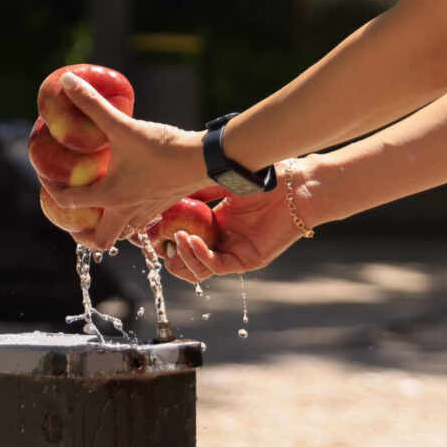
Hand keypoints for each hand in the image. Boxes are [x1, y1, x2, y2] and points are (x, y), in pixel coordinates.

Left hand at [40, 72, 212, 250]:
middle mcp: (125, 212)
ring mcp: (146, 214)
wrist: (202, 159)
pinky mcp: (161, 208)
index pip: (67, 203)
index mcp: (110, 197)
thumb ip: (93, 104)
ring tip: (100, 207)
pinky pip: (140, 223)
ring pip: (121, 234)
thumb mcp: (122, 125)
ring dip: (108, 226)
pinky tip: (130, 195)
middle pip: (99, 241)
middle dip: (83, 234)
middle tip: (75, 215)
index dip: (50, 190)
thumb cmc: (161, 147)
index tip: (47, 175)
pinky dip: (130, 217)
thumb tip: (67, 82)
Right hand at [161, 167, 310, 281]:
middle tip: (157, 243)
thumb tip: (164, 188)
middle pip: (186, 261)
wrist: (299, 186)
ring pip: (198, 270)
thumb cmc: (268, 176)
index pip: (181, 239)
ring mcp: (233, 252)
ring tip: (175, 240)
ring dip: (181, 258)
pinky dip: (198, 255)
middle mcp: (222, 241)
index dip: (163, 238)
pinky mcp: (246, 259)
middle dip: (167, 255)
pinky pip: (216, 265)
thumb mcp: (222, 177)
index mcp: (214, 223)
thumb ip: (197, 185)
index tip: (147, 231)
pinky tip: (188, 240)